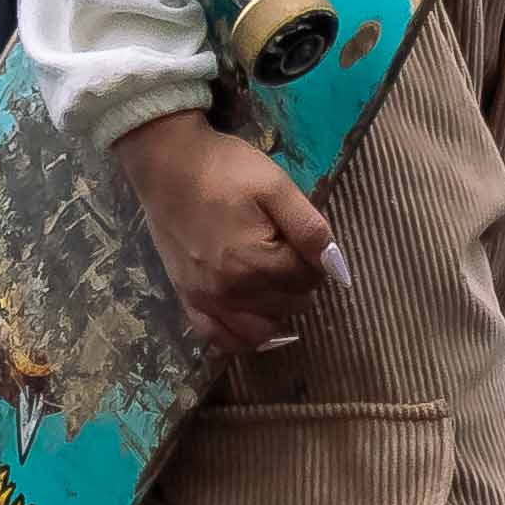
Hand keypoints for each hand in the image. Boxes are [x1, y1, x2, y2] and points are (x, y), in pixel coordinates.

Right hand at [110, 112, 337, 357]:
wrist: (168, 165)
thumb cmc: (225, 170)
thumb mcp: (276, 186)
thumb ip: (309, 228)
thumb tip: (336, 266)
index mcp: (255, 263)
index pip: (306, 280)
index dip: (315, 261)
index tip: (306, 240)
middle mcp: (230, 292)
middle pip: (286, 306)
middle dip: (299, 285)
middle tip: (291, 255)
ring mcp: (205, 300)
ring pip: (257, 333)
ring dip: (276, 314)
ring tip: (276, 285)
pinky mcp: (186, 299)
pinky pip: (218, 339)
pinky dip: (240, 338)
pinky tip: (252, 321)